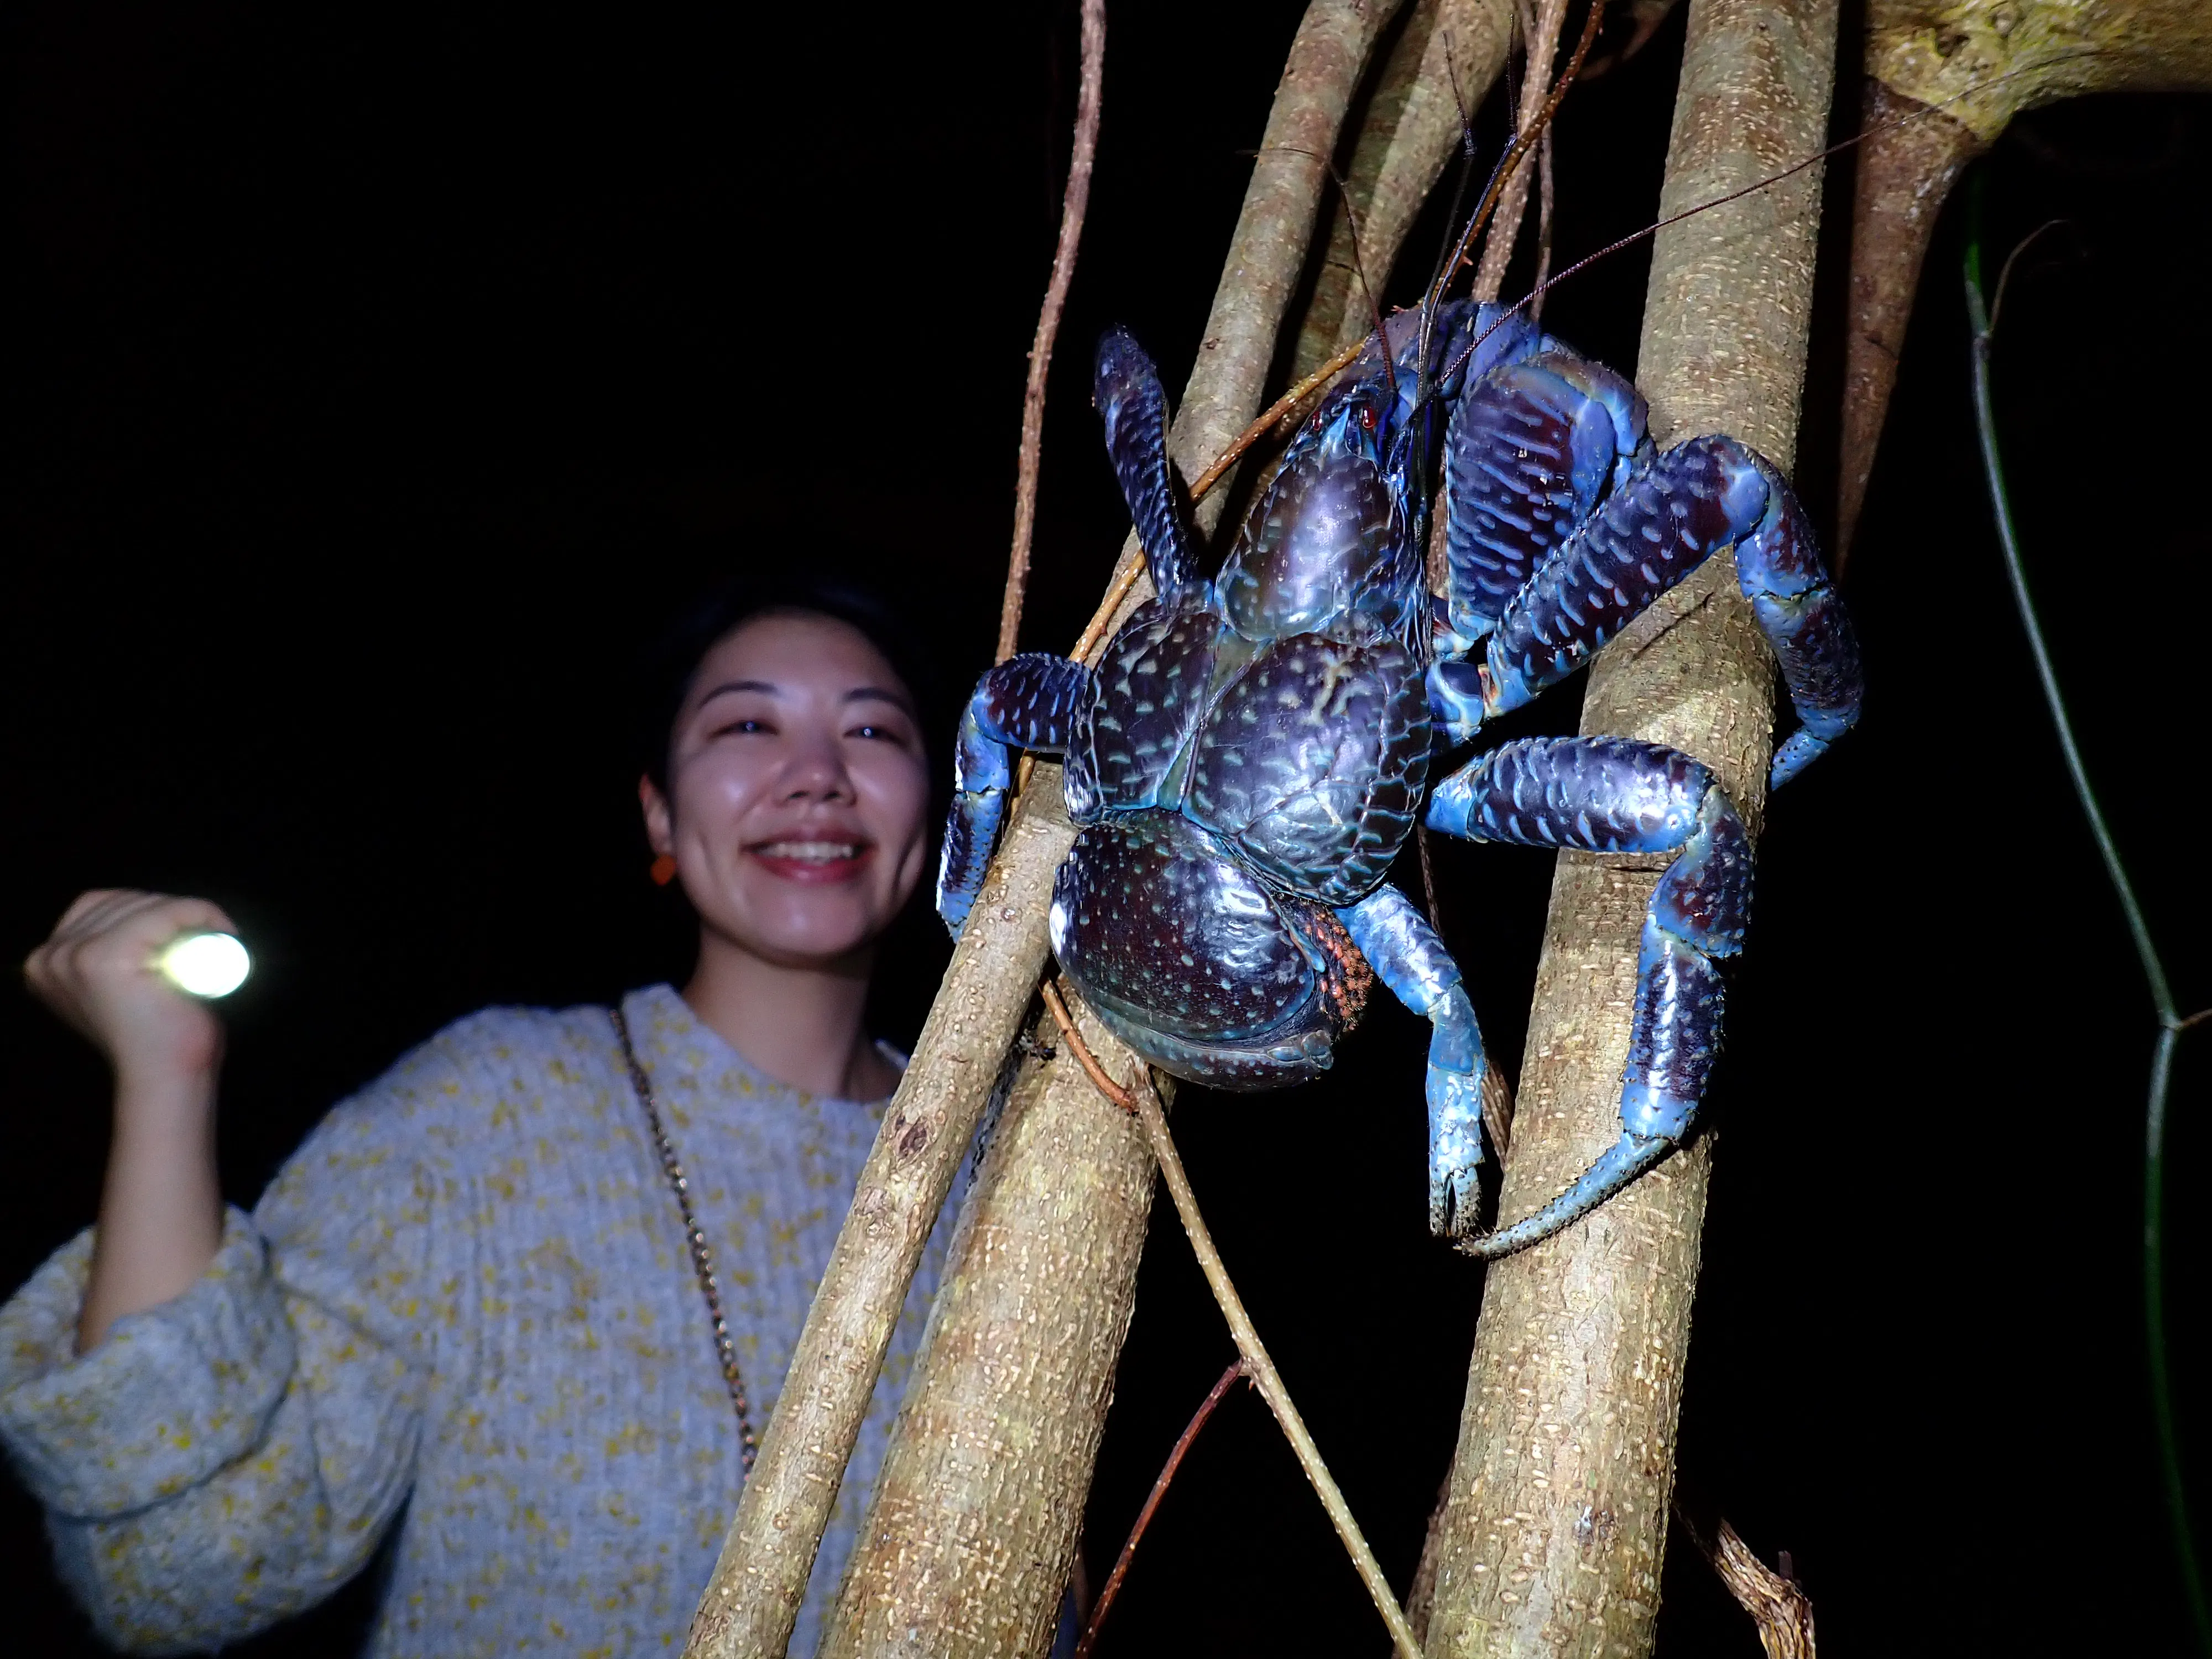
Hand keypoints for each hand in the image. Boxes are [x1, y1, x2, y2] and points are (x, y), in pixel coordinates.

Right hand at [24, 891, 236, 1088]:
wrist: (167, 1077)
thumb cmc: (160, 1034)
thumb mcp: (129, 983)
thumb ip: (123, 950)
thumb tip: (157, 920)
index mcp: (48, 960)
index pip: (106, 905)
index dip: (156, 915)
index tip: (193, 937)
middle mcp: (52, 956)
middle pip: (127, 900)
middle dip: (173, 916)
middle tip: (212, 942)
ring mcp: (75, 955)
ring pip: (151, 904)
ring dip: (191, 919)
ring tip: (215, 946)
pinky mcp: (107, 957)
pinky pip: (171, 911)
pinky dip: (203, 917)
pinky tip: (223, 939)